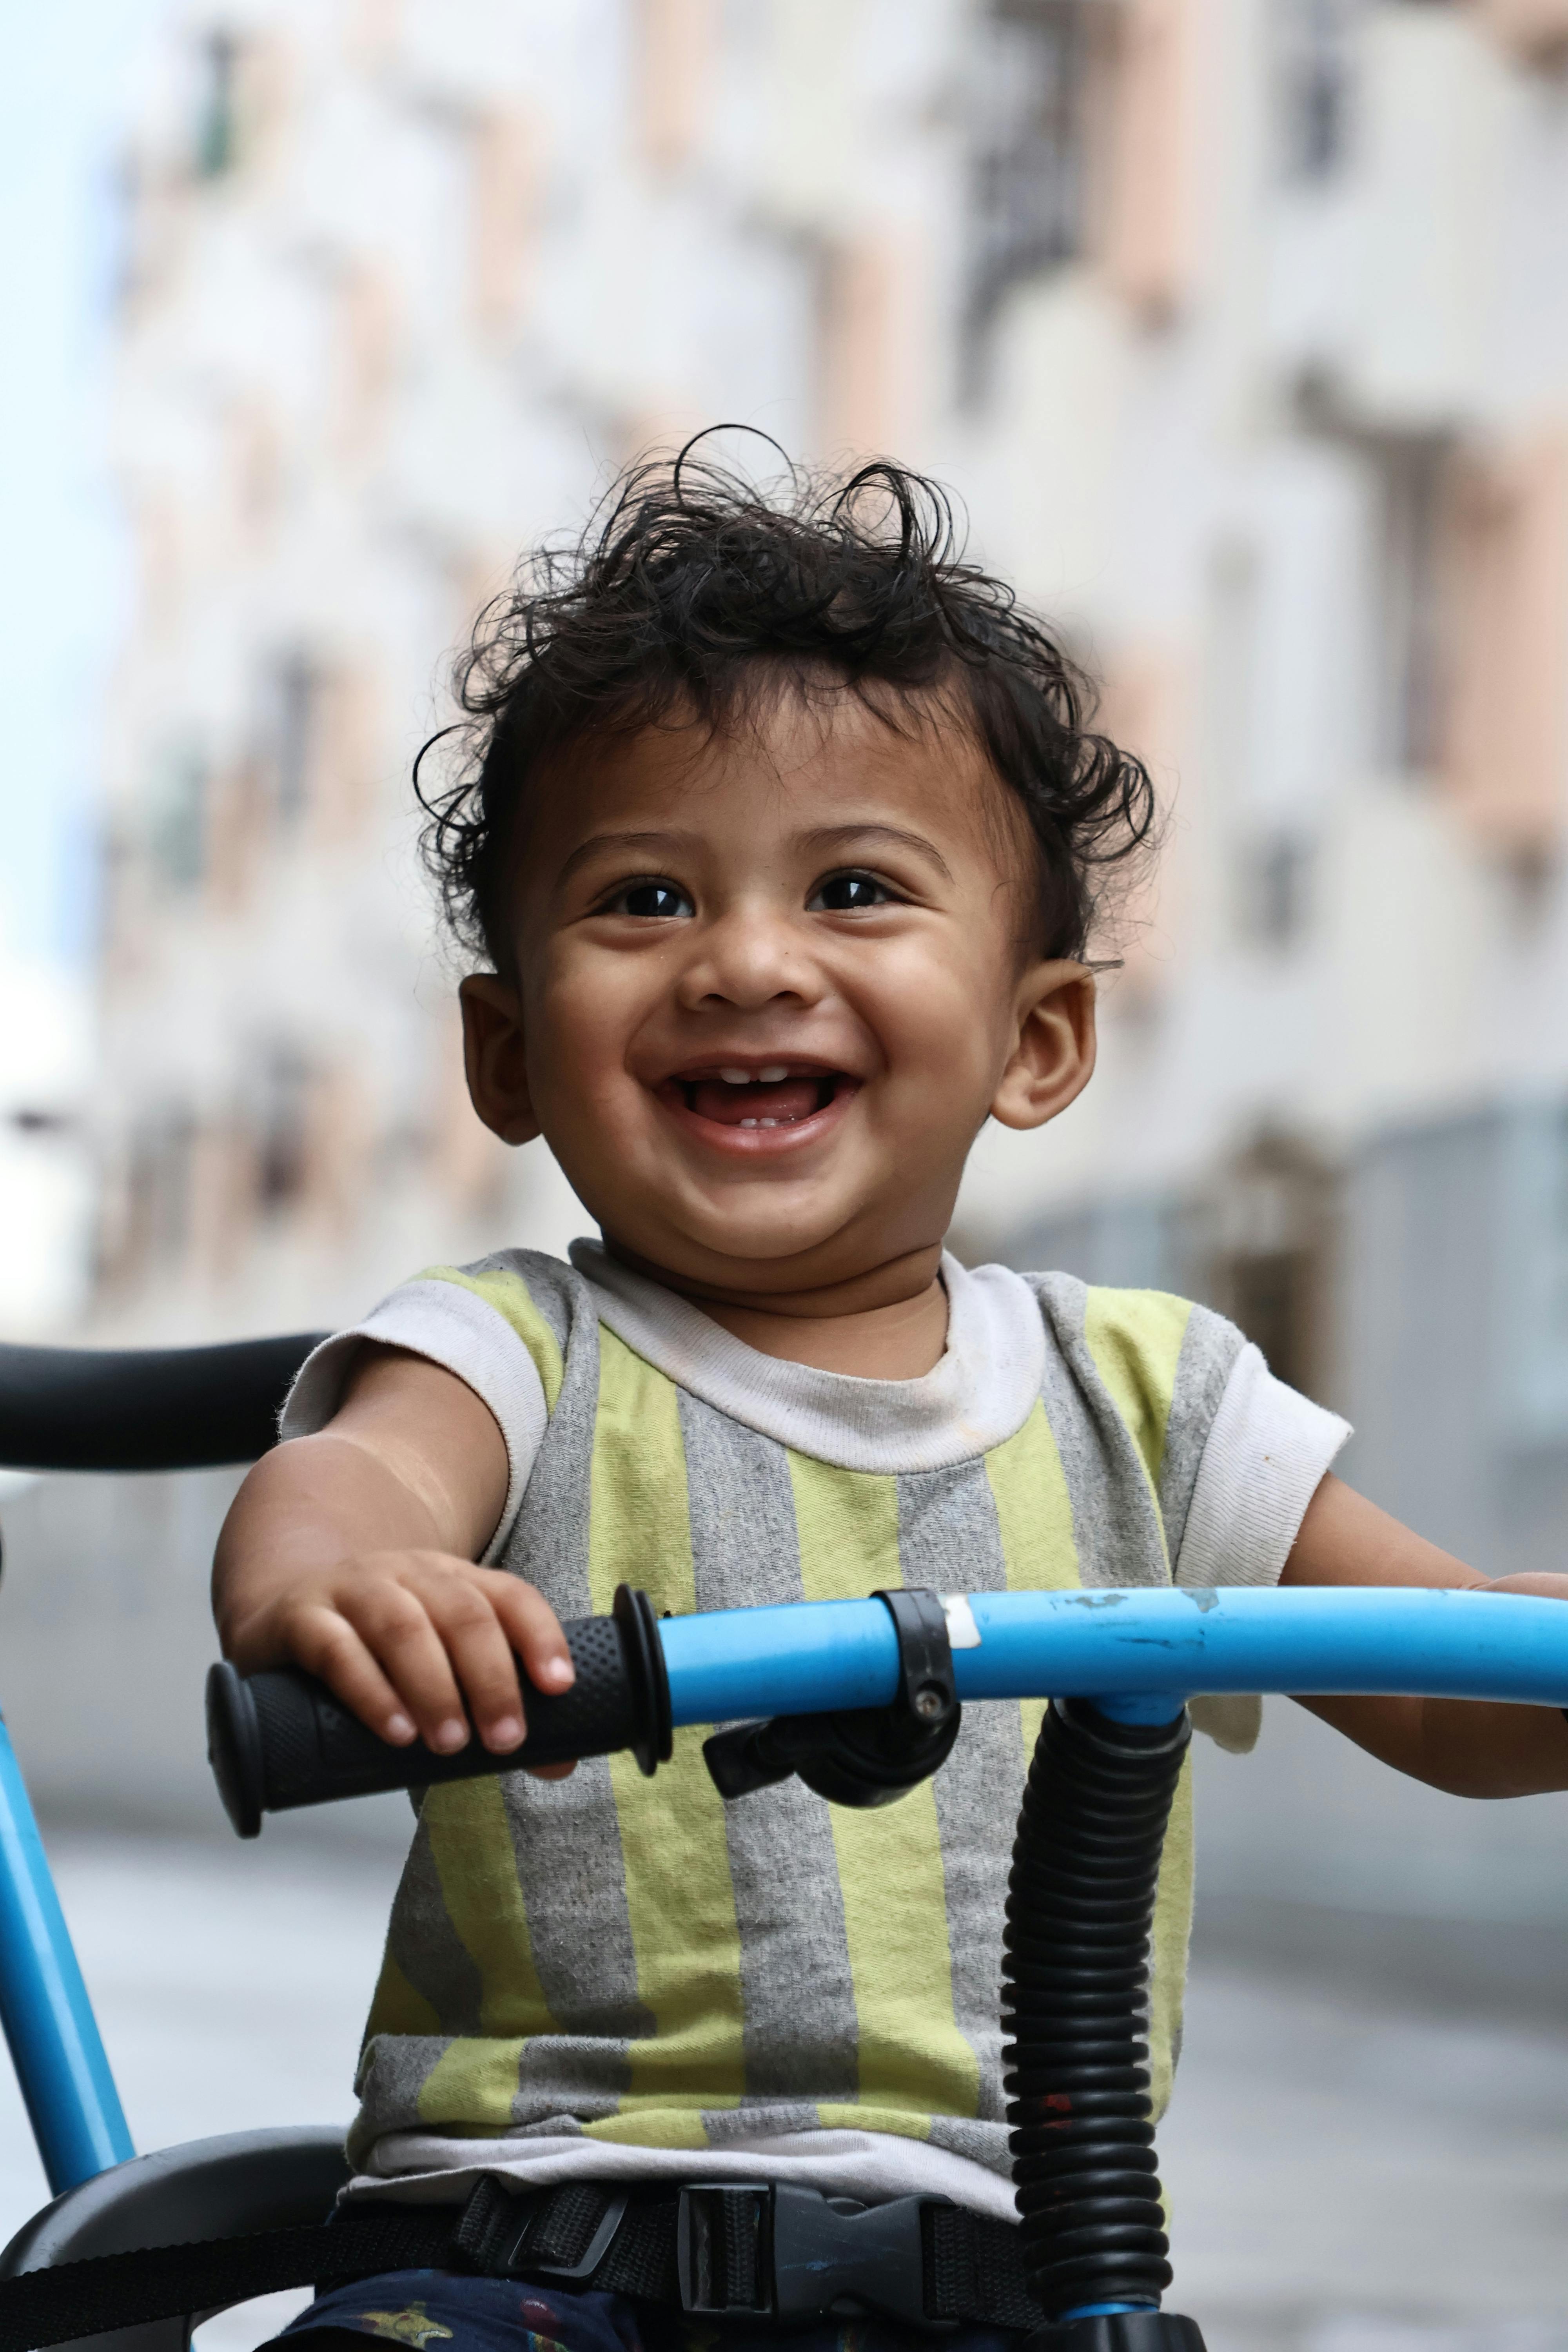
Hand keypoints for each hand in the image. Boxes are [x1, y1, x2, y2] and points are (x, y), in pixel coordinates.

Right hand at [223, 1549, 575, 1770]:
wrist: (282, 1609)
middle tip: (506, 1740)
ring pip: (403, 1627)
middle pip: (463, 1614)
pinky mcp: (303, 1619)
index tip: (560, 1687)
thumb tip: (557, 1762)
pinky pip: (338, 1650)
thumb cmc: (377, 1648)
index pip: (510, 1596)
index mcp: (452, 1580)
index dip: (540, 1637)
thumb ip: (492, 1708)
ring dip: (434, 1688)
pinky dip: (371, 1692)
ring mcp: (353, 1590)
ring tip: (452, 1744)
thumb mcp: (438, 1661)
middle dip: (491, 1679)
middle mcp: (408, 1574)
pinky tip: (395, 1730)